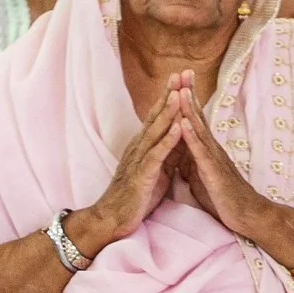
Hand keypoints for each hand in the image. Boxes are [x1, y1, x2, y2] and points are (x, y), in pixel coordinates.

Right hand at [64, 78, 182, 256]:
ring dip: (168, 112)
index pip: (157, 116)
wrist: (112, 219)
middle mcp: (138, 148)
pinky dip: (167, 140)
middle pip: (156, 116)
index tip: (181, 78)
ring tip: (180, 94)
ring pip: (155, 131)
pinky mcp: (141, 175)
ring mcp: (139, 160)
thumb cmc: (135, 197)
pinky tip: (177, 129)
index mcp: (143, 147)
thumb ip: (167, 152)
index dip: (169, 97)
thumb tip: (180, 137)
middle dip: (169, 95)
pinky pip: (156, 155)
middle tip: (181, 73)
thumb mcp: (156, 171)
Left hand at [165, 74, 270, 236]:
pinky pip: (200, 152)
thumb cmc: (225, 198)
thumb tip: (181, 152)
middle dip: (188, 94)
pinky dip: (191, 136)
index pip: (195, 119)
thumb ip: (192, 161)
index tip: (178, 80)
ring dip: (188, 108)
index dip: (187, 100)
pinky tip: (183, 122)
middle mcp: (212, 148)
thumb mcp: (202, 176)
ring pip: (199, 129)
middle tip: (181, 71)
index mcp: (208, 149)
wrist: (249, 217)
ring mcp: (214, 159)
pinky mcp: (214, 172)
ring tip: (178, 89)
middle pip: (198, 116)